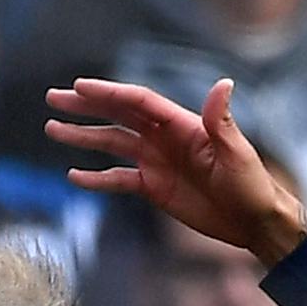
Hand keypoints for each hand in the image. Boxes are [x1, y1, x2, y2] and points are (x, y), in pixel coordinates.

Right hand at [46, 78, 306, 265]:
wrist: (254, 221)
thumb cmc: (251, 185)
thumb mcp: (236, 153)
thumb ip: (222, 122)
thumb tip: (222, 84)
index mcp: (182, 125)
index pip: (139, 103)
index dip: (109, 94)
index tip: (80, 88)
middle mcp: (165, 139)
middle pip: (118, 116)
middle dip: (86, 107)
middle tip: (54, 98)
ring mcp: (157, 162)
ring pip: (112, 144)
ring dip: (84, 137)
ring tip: (53, 129)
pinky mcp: (154, 188)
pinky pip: (119, 179)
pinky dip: (96, 178)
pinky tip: (74, 176)